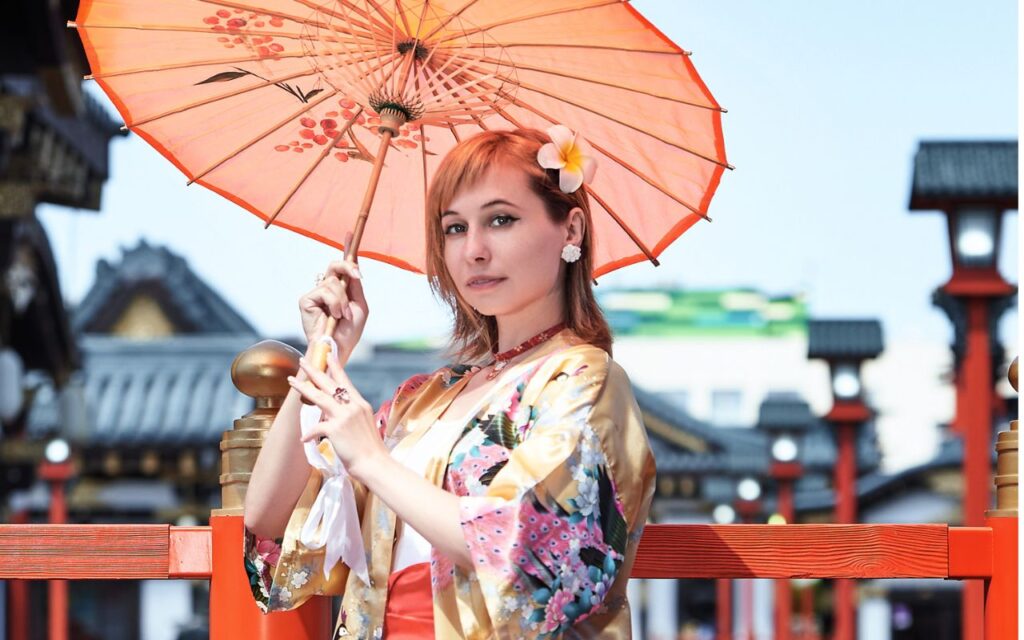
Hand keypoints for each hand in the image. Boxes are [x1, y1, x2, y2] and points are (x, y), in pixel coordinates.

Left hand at [287, 355, 386, 477]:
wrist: (374, 463)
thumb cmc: (370, 449)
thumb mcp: (364, 424)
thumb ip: (351, 415)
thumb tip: (336, 414)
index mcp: (360, 404)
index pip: (345, 381)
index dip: (335, 367)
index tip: (328, 355)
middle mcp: (352, 406)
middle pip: (330, 384)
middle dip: (314, 370)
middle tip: (303, 360)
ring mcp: (344, 416)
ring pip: (319, 397)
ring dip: (303, 388)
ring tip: (292, 380)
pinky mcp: (336, 429)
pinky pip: (316, 427)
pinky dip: (309, 433)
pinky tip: (304, 439)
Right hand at [299, 236, 367, 362]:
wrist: (339, 347)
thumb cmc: (350, 331)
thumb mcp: (360, 305)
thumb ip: (355, 284)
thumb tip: (353, 263)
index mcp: (341, 290)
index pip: (342, 267)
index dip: (347, 250)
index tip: (351, 233)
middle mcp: (327, 289)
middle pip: (335, 266)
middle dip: (348, 268)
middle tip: (357, 276)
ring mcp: (315, 294)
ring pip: (333, 282)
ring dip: (343, 300)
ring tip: (342, 315)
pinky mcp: (306, 299)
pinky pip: (325, 290)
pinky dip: (334, 303)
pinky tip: (333, 316)